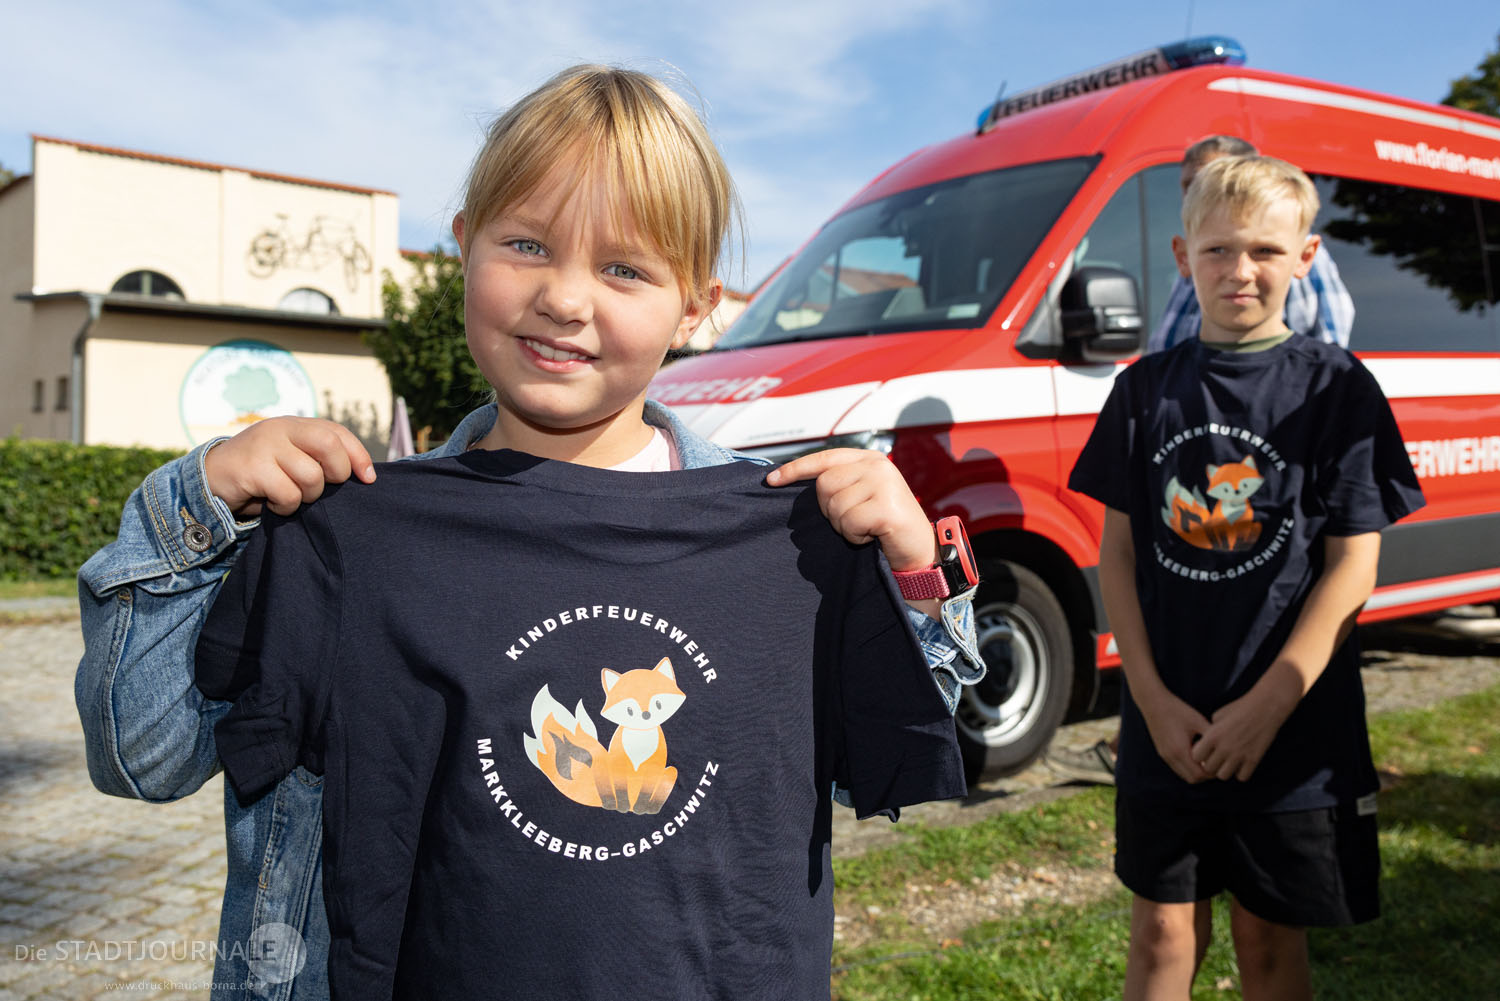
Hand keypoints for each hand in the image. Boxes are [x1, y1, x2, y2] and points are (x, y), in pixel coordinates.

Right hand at [204, 417, 374, 518]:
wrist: (210, 481)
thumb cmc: (260, 474)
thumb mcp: (290, 458)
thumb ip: (318, 457)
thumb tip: (364, 474)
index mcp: (294, 425)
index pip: (337, 433)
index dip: (359, 455)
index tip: (369, 479)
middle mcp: (280, 429)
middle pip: (329, 447)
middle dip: (337, 474)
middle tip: (322, 488)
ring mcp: (265, 446)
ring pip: (311, 477)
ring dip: (307, 496)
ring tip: (290, 496)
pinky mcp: (252, 469)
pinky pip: (288, 495)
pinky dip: (286, 508)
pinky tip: (273, 504)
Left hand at [765, 448, 936, 570]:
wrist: (920, 549)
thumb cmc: (886, 524)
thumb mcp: (863, 494)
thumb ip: (840, 482)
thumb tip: (796, 479)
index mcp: (869, 459)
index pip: (824, 458)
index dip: (795, 469)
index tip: (771, 480)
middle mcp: (877, 466)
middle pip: (824, 485)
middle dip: (830, 509)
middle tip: (854, 519)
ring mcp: (884, 484)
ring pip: (835, 506)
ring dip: (845, 525)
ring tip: (867, 527)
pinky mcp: (887, 507)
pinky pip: (849, 523)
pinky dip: (856, 536)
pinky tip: (873, 535)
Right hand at [1135, 689, 1212, 783]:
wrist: (1153, 703)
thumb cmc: (1176, 710)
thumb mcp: (1198, 721)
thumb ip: (1211, 736)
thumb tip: (1227, 745)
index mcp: (1181, 750)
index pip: (1199, 774)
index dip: (1212, 773)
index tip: (1220, 763)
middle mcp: (1171, 757)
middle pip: (1192, 779)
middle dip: (1205, 775)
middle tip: (1215, 764)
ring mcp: (1165, 756)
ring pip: (1183, 775)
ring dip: (1195, 772)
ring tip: (1205, 761)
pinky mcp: (1162, 752)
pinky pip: (1177, 768)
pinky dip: (1187, 767)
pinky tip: (1194, 755)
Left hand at [1194, 675, 1299, 781]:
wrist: (1265, 707)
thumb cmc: (1240, 708)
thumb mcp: (1218, 715)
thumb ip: (1209, 732)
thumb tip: (1204, 745)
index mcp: (1213, 735)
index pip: (1196, 756)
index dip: (1199, 755)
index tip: (1205, 751)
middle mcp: (1224, 747)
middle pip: (1208, 769)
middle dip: (1210, 764)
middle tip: (1216, 758)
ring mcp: (1239, 755)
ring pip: (1223, 776)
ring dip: (1224, 770)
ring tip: (1228, 762)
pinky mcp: (1254, 760)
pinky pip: (1241, 777)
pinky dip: (1240, 772)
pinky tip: (1242, 763)